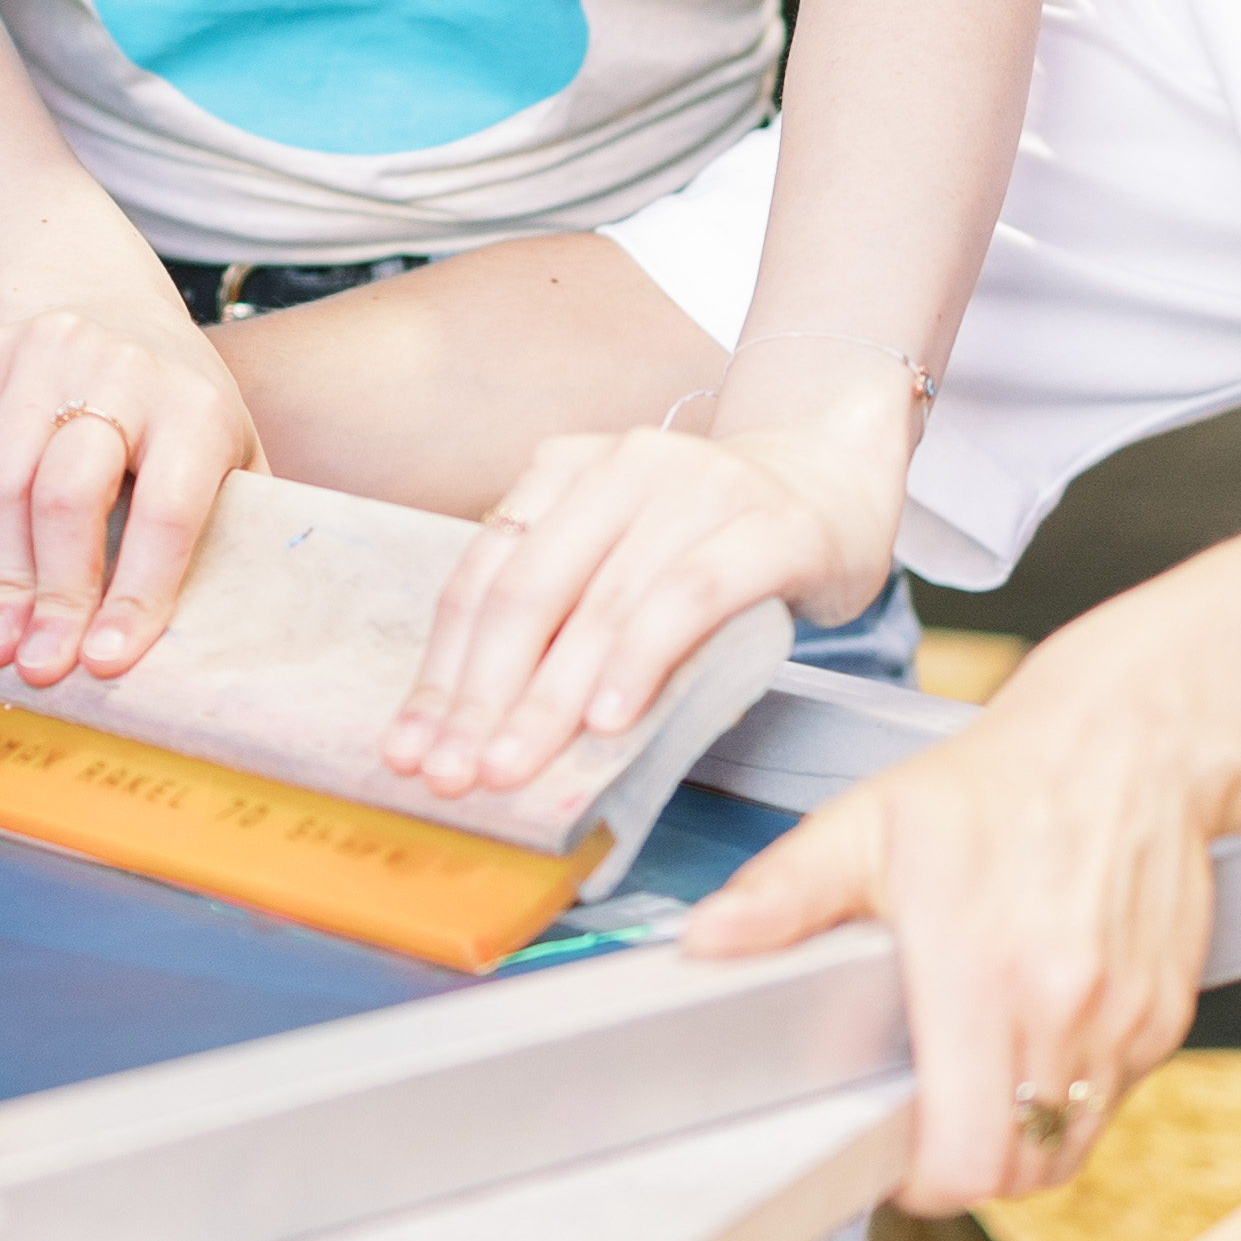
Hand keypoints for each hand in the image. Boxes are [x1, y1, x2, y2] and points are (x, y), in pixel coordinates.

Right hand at [0, 305, 259, 688]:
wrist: (106, 304)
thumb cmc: (176, 414)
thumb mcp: (227, 460)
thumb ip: (229, 534)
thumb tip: (224, 643)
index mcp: (198, 404)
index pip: (166, 510)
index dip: (137, 593)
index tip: (107, 662)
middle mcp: (123, 366)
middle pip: (70, 494)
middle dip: (54, 593)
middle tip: (40, 667)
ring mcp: (45, 352)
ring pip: (1, 484)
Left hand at [379, 419, 881, 798]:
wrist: (831, 488)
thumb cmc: (711, 547)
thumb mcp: (619, 567)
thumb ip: (558, 628)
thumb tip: (472, 736)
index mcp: (565, 470)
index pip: (482, 580)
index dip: (440, 673)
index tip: (409, 751)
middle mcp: (623, 465)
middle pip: (529, 594)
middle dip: (482, 698)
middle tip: (455, 775)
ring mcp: (699, 487)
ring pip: (603, 604)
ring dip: (551, 698)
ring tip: (516, 766)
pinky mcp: (769, 525)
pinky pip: (689, 597)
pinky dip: (639, 661)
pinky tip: (609, 720)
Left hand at [673, 654, 1223, 1215]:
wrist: (1131, 741)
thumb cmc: (995, 784)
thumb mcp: (870, 822)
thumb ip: (785, 893)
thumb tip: (707, 942)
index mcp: (983, 976)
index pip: (964, 1157)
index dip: (917, 1177)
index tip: (885, 1148)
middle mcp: (1066, 1011)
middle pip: (1015, 1173)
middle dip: (960, 1169)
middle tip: (919, 1125)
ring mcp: (1127, 1022)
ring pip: (1066, 1150)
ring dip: (1015, 1141)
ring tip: (970, 1089)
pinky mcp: (1165, 1018)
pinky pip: (1109, 1102)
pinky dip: (1064, 1101)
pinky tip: (1026, 1043)